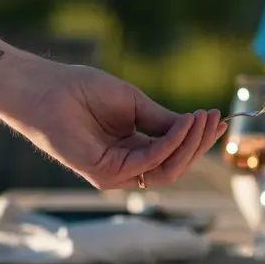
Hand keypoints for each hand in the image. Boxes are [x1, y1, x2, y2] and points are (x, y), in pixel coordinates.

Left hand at [0, 57, 226, 188]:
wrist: (45, 88)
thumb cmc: (82, 90)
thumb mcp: (134, 103)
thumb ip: (162, 120)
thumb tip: (194, 126)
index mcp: (132, 147)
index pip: (173, 152)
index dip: (198, 138)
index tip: (219, 119)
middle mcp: (126, 164)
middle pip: (175, 165)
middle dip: (199, 143)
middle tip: (215, 119)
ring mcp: (115, 173)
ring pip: (166, 171)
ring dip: (189, 145)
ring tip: (202, 119)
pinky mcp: (103, 175)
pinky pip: (147, 163)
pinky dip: (169, 145)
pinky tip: (183, 125)